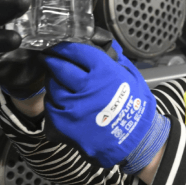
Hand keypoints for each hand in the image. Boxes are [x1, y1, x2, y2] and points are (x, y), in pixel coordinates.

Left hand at [42, 39, 169, 173]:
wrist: (136, 140)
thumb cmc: (136, 106)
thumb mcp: (131, 75)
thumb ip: (115, 58)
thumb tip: (102, 44)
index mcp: (104, 72)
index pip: (76, 51)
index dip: (65, 46)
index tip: (60, 45)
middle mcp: (86, 87)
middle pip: (59, 66)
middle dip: (52, 59)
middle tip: (49, 56)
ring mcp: (73, 107)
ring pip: (52, 87)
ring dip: (53, 81)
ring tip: (56, 79)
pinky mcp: (64, 124)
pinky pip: (51, 107)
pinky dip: (54, 101)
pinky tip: (60, 100)